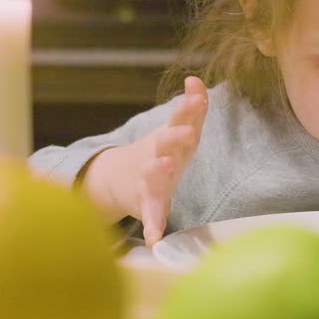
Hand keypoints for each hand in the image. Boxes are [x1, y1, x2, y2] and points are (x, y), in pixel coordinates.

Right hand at [125, 77, 208, 244]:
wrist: (120, 179)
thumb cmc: (161, 153)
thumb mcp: (177, 131)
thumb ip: (191, 108)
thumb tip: (195, 79)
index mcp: (170, 139)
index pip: (180, 120)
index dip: (189, 110)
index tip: (197, 98)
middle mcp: (158, 157)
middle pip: (166, 144)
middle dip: (175, 137)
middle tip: (187, 132)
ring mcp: (149, 180)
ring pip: (155, 176)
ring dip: (160, 171)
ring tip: (165, 165)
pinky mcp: (146, 205)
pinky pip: (151, 218)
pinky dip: (152, 228)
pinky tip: (155, 240)